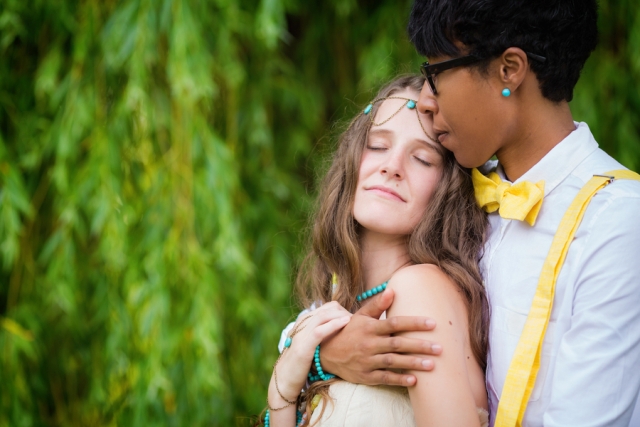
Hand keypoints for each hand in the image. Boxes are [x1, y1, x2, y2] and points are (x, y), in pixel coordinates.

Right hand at [270, 302, 351, 400]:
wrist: (284, 379)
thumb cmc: (301, 364)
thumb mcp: (310, 344)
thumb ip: (321, 334)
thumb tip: (341, 333)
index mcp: (304, 321)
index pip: (327, 307)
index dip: (343, 311)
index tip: (353, 321)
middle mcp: (302, 323)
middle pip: (328, 308)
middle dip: (344, 312)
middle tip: (357, 322)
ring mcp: (302, 333)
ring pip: (324, 315)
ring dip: (342, 315)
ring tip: (354, 322)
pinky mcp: (303, 346)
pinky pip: (320, 330)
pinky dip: (334, 324)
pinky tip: (346, 324)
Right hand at [320, 289, 440, 385]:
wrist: (327, 353)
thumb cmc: (348, 331)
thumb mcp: (359, 316)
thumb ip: (377, 305)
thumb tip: (392, 290)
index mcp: (370, 327)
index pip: (395, 323)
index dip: (414, 323)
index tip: (433, 323)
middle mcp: (369, 344)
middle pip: (398, 344)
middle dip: (419, 345)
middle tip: (440, 347)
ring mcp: (367, 361)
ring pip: (394, 362)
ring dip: (413, 363)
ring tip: (432, 365)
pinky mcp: (366, 376)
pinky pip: (385, 377)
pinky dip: (399, 379)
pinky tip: (415, 380)